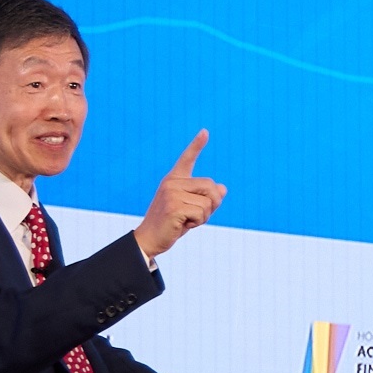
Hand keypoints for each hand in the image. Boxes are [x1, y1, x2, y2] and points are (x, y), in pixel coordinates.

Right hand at [135, 131, 226, 257]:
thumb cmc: (173, 224)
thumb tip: (223, 188)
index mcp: (174, 180)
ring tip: (185, 220)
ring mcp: (171, 193)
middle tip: (196, 215)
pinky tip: (183, 225)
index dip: (196, 146)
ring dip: (203, 216)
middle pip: (211, 186)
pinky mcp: (173, 207)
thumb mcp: (192, 209)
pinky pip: (201, 212)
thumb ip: (207, 198)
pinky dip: (198, 222)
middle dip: (212, 204)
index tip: (205, 132)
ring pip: (208, 202)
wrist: (149, 239)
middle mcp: (172, 183)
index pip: (187, 159)